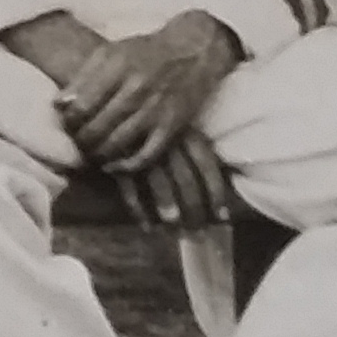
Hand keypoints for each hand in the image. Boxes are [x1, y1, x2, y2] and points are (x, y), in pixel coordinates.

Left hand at [48, 16, 237, 173]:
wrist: (193, 50)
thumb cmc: (145, 51)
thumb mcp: (110, 52)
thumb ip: (83, 77)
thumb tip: (59, 105)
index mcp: (117, 67)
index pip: (81, 106)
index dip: (68, 121)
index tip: (67, 123)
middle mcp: (137, 89)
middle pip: (96, 128)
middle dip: (80, 140)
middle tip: (77, 142)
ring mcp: (156, 110)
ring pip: (117, 144)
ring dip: (97, 155)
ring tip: (90, 153)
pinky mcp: (172, 127)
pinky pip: (146, 156)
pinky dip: (125, 166)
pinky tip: (112, 166)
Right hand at [103, 125, 235, 229]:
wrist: (110, 105)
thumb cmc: (152, 117)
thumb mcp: (177, 122)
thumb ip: (193, 145)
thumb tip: (225, 178)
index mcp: (184, 130)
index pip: (205, 164)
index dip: (216, 192)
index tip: (222, 217)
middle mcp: (166, 139)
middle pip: (184, 177)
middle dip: (193, 207)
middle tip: (198, 231)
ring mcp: (141, 148)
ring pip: (159, 182)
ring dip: (168, 207)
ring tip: (174, 230)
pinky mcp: (117, 157)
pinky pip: (129, 187)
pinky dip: (138, 209)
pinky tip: (147, 227)